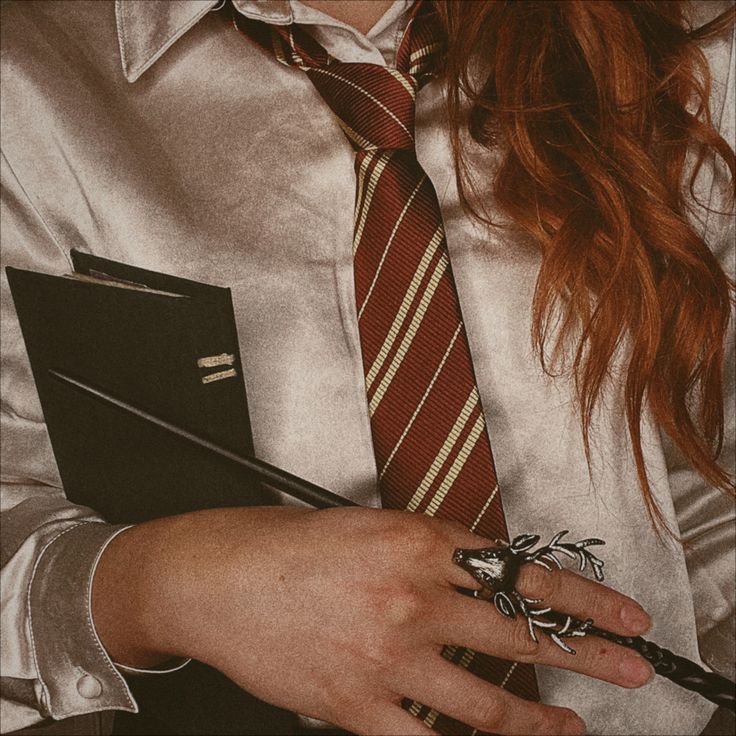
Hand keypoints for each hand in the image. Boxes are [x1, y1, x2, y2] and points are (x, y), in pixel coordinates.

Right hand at [93, 506, 652, 734]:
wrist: (212, 576)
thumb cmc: (280, 544)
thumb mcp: (364, 525)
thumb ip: (424, 550)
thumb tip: (474, 573)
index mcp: (414, 542)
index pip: (520, 572)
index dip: (580, 595)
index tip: (617, 611)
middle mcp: (410, 595)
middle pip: (520, 631)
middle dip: (587, 652)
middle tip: (629, 665)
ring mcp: (387, 654)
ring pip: (487, 700)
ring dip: (539, 719)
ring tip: (571, 727)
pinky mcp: (355, 703)